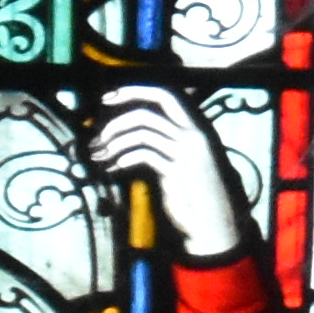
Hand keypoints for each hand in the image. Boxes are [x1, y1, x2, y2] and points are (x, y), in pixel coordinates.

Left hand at [88, 85, 249, 259]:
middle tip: (99, 134)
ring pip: (141, 133)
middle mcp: (193, 134)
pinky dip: (124, 159)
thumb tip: (128, 127)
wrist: (214, 220)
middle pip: (147, 112)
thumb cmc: (195, 190)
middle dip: (117, 120)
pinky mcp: (177, 171)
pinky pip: (143, 155)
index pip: (164, 95)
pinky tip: (114, 168)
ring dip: (115, 143)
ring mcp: (186, 152)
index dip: (134, 91)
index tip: (108, 98)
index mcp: (196, 126)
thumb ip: (166, 139)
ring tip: (101, 156)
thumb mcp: (183, 158)